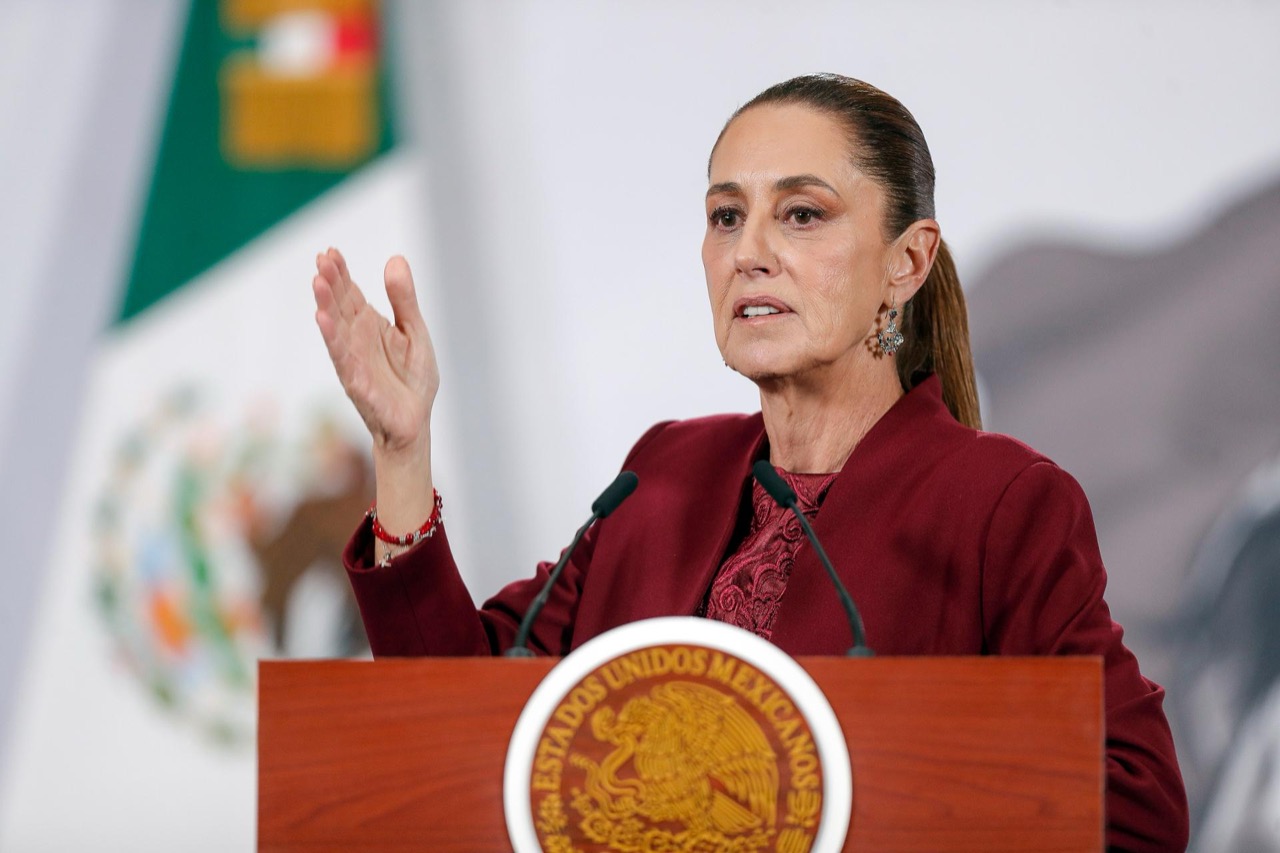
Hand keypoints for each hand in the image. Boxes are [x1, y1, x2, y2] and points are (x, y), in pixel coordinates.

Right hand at [312, 249, 438, 459]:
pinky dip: (333, 338)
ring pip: (336, 328)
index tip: (330, 251)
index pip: (350, 293)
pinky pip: (342, 357)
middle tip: (321, 260)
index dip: (340, 273)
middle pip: (340, 306)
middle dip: (330, 283)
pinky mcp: (357, 381)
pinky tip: (322, 319)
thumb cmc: (413, 378)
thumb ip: (403, 299)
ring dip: (325, 305)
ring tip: (317, 282)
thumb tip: (395, 259)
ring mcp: (353, 359)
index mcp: (370, 324)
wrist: (415, 421)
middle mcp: (356, 339)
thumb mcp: (414, 331)